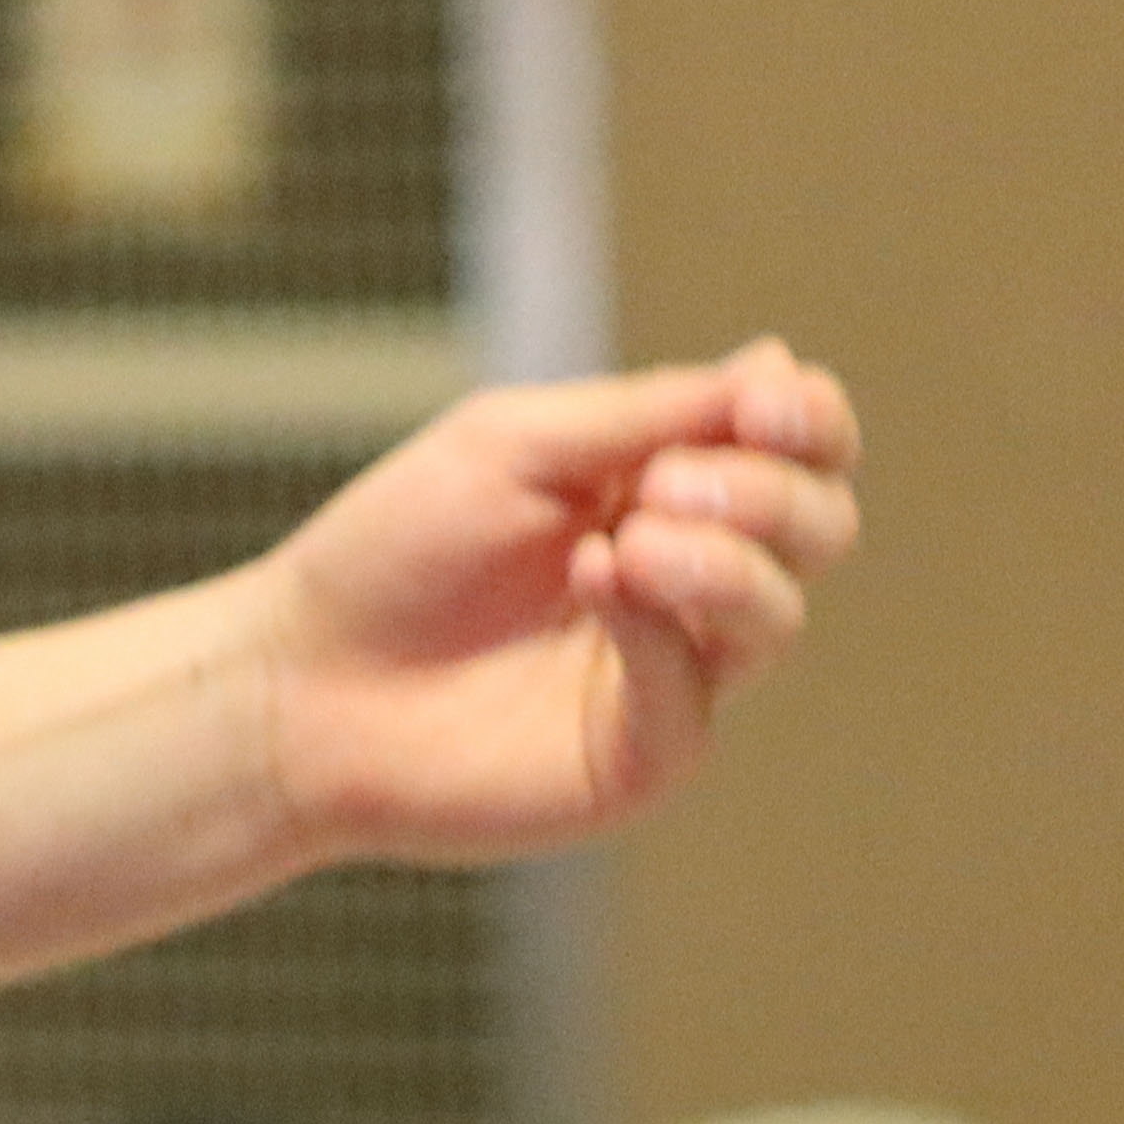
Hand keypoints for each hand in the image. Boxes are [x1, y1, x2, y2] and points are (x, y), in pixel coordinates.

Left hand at [247, 338, 861, 864]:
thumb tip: (779, 364)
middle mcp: (689, 582)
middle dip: (771, 492)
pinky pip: (697, 695)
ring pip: (780, 615)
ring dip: (724, 559)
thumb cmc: (395, 550)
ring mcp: (672, 675)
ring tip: (627, 541)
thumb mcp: (521, 446)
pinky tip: (594, 582)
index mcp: (668, 488)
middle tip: (668, 484)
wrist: (301, 680)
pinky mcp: (637, 759)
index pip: (799, 450)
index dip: (811, 420)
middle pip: (821, 528)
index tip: (765, 400)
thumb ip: (648, 415)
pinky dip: (657, 631)